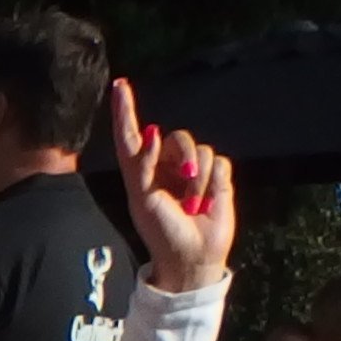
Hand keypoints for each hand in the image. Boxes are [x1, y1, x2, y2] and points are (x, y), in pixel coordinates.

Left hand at [114, 80, 236, 292]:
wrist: (191, 256)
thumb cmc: (161, 233)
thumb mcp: (144, 200)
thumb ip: (145, 165)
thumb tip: (155, 131)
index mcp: (141, 172)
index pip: (131, 135)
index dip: (126, 111)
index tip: (120, 85)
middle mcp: (165, 166)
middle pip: (177, 136)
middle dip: (182, 156)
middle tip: (185, 185)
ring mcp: (192, 171)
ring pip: (200, 148)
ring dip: (198, 177)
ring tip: (193, 203)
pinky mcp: (217, 177)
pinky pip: (220, 162)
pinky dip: (215, 181)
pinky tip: (208, 201)